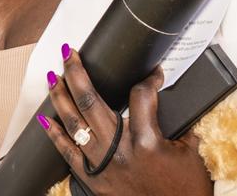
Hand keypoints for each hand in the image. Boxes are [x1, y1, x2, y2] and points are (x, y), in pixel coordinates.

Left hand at [40, 47, 212, 195]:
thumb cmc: (186, 189)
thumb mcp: (191, 151)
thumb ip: (177, 122)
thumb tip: (168, 100)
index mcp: (147, 141)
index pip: (141, 96)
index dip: (148, 79)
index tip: (153, 74)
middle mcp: (120, 151)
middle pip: (91, 101)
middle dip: (77, 73)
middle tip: (69, 54)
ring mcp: (103, 166)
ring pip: (74, 123)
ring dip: (61, 97)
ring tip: (53, 77)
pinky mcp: (94, 180)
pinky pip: (68, 154)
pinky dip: (55, 135)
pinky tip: (45, 118)